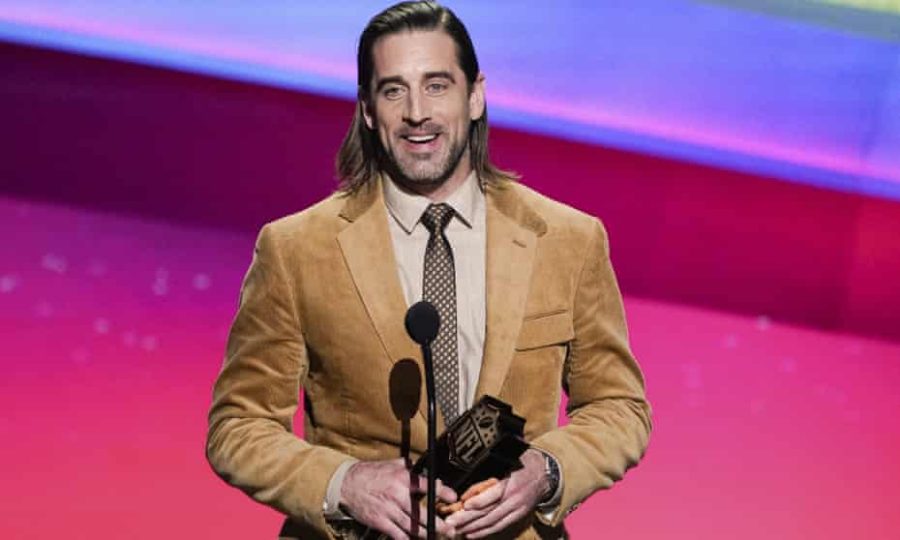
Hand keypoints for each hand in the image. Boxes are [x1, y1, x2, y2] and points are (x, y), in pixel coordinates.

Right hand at [340, 458, 457, 539]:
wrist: (347, 484)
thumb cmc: (370, 473)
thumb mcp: (392, 464)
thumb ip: (409, 467)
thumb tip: (424, 469)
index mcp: (403, 478)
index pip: (427, 485)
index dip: (443, 491)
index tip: (453, 498)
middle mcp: (398, 495)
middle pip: (422, 513)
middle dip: (438, 523)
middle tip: (450, 529)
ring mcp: (389, 510)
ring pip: (412, 527)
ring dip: (426, 534)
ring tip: (437, 536)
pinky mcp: (380, 522)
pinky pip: (397, 534)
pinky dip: (407, 539)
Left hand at [445, 449, 549, 537]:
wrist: (545, 475)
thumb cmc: (524, 463)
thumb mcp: (510, 460)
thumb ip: (493, 470)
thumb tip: (471, 482)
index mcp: (513, 482)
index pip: (496, 493)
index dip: (480, 500)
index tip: (465, 505)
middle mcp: (515, 498)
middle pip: (490, 511)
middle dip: (469, 518)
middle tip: (451, 522)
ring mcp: (517, 509)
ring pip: (493, 521)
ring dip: (473, 527)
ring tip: (456, 530)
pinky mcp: (518, 516)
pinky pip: (499, 526)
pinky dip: (484, 531)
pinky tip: (471, 534)